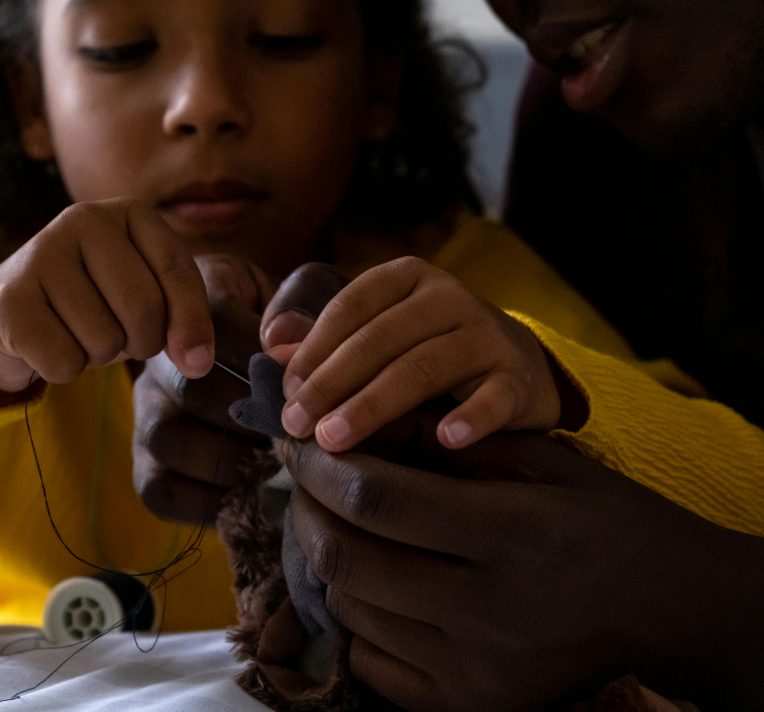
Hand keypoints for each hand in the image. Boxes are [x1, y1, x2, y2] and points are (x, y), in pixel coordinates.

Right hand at [0, 199, 214, 403]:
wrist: (9, 314)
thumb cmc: (93, 303)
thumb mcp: (146, 296)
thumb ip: (182, 319)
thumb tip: (198, 362)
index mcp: (129, 212)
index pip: (177, 269)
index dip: (192, 323)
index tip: (197, 361)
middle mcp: (83, 219)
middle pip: (144, 307)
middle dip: (140, 342)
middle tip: (120, 336)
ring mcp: (40, 254)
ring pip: (104, 340)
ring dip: (97, 355)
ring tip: (77, 332)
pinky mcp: (10, 299)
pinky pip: (65, 361)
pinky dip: (63, 368)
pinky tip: (47, 343)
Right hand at [131, 254, 273, 523]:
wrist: (258, 372)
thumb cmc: (287, 329)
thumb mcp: (299, 296)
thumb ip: (300, 304)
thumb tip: (281, 338)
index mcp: (195, 300)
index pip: (217, 321)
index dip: (263, 352)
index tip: (300, 378)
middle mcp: (157, 355)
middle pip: (191, 387)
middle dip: (253, 415)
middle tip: (296, 431)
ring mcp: (146, 411)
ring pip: (168, 440)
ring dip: (232, 459)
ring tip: (276, 462)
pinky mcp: (143, 462)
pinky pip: (160, 491)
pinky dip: (209, 502)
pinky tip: (251, 492)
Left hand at [277, 256, 562, 451]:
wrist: (518, 369)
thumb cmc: (427, 353)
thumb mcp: (377, 337)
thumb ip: (326, 340)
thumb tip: (271, 345)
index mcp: (405, 278)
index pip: (349, 306)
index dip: (313, 349)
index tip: (285, 392)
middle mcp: (448, 297)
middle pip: (379, 338)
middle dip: (331, 383)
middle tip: (296, 425)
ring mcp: (487, 335)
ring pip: (424, 366)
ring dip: (375, 404)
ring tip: (336, 439)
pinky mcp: (518, 378)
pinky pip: (495, 397)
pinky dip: (472, 417)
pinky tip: (446, 439)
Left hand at [281, 417, 763, 709]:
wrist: (666, 605)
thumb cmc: (599, 516)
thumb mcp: (540, 457)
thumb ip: (451, 437)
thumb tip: (360, 422)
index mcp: (511, 535)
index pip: (377, 497)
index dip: (320, 465)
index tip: (297, 439)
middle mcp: (490, 611)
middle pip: (347, 558)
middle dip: (303, 507)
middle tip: (298, 477)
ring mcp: (475, 670)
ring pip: (350, 607)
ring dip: (324, 555)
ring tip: (330, 519)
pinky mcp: (468, 704)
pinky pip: (370, 658)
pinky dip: (353, 614)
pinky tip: (368, 578)